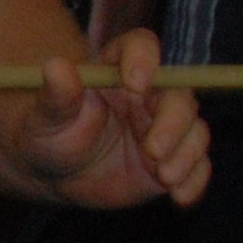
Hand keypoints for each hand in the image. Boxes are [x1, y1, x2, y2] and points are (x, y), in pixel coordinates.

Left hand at [20, 29, 209, 209]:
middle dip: (173, 123)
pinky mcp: (174, 160)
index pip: (140, 47)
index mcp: (118, 70)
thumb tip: (56, 67)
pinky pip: (197, 167)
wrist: (55, 172)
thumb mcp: (45, 116)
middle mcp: (149, 96)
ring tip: (163, 175)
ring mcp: (166, 128)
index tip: (135, 84)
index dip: (143, 59)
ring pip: (195, 131)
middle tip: (152, 150)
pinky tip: (179, 196)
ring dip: (186, 154)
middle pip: (179, 96)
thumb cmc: (48, 133)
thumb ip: (56, 95)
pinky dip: (194, 181)